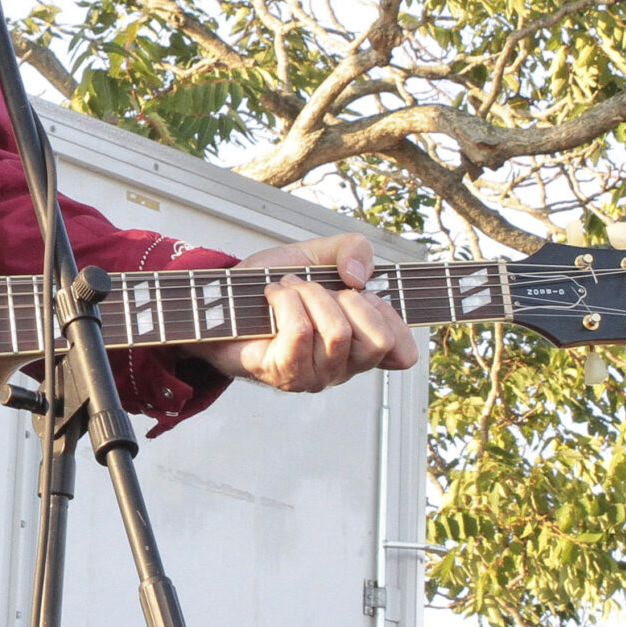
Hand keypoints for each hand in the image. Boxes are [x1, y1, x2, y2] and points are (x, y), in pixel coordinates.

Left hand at [194, 232, 418, 391]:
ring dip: (307, 295)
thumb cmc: (271, 283)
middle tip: (313, 287)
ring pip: (337, 333)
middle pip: (376, 340)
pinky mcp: (285, 374)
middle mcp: (343, 367)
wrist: (222, 297)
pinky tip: (272, 298)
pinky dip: (285, 303)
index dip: (393, 319)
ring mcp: (315, 376)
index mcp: (360, 343)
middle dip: (345, 299)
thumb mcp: (319, 253)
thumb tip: (360, 278)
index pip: (403, 353)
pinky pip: (301, 333)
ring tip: (286, 289)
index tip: (361, 292)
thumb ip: (353, 250)